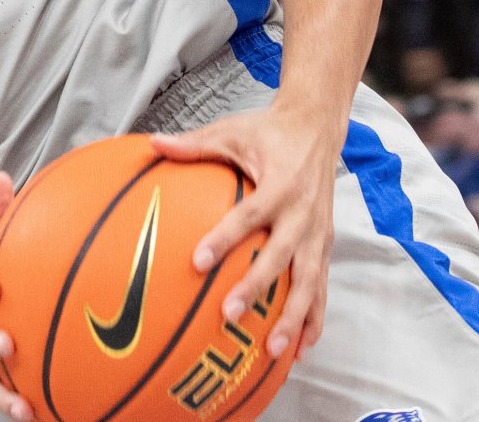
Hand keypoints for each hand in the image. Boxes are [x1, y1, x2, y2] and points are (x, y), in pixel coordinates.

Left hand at [152, 104, 339, 359]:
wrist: (318, 127)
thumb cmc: (269, 132)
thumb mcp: (232, 132)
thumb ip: (194, 143)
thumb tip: (152, 143)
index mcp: (280, 184)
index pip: (249, 215)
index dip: (224, 238)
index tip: (197, 262)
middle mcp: (303, 212)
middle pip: (281, 256)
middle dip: (257, 288)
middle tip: (228, 315)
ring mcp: (318, 233)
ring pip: (309, 282)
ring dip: (294, 318)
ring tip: (274, 351)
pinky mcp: (326, 246)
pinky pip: (322, 288)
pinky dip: (314, 319)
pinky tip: (301, 350)